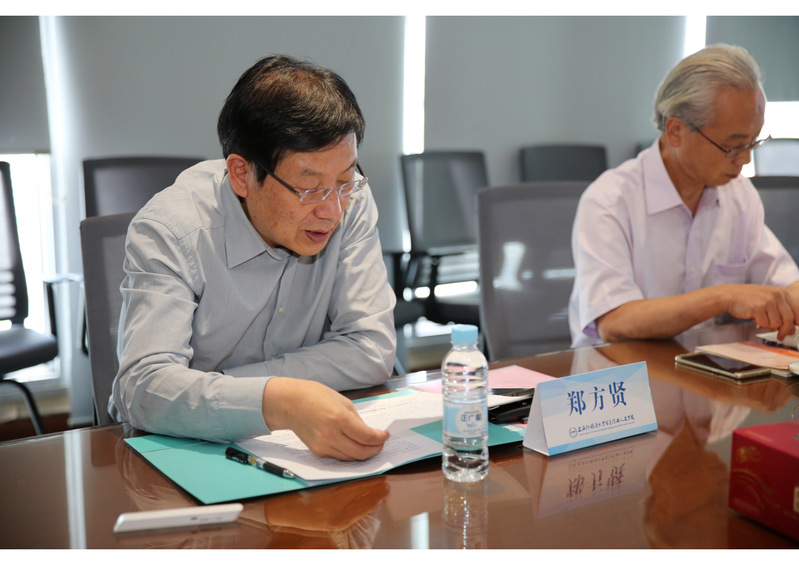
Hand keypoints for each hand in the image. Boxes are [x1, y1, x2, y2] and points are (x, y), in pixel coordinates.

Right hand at [261, 377, 387, 460]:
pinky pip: (340, 457)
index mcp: (339, 419)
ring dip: (364, 454)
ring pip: (351, 458)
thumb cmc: (315, 396)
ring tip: (371, 446)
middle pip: (361, 452)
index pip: (366, 436)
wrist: (289, 404)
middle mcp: (331, 436)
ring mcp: (323, 446)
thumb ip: (356, 419)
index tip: (385, 435)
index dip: (380, 438)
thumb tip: (369, 432)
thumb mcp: (342, 401)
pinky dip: (351, 454)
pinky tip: (355, 446)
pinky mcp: (318, 452)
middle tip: (381, 444)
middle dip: (375, 449)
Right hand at [723, 284, 798, 339]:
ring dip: (768, 325)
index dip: (796, 323)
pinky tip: (754, 317)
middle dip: (784, 331)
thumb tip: (792, 329)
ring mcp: (767, 301)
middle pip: (788, 319)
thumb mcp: (768, 301)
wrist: (729, 295)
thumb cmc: (748, 299)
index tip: (793, 330)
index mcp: (782, 292)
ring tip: (760, 319)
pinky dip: (759, 324)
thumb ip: (781, 313)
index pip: (797, 311)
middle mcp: (777, 295)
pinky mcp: (758, 308)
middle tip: (780, 336)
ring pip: (777, 323)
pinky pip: (765, 324)